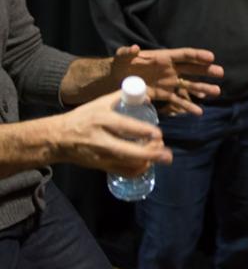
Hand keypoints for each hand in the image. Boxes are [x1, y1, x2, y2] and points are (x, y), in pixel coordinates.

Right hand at [56, 91, 172, 176]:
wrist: (59, 139)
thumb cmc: (83, 117)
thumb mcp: (100, 103)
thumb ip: (123, 96)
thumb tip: (147, 96)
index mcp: (102, 120)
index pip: (125, 127)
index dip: (143, 131)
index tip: (158, 133)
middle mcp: (101, 140)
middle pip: (128, 151)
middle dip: (150, 153)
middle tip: (166, 153)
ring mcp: (101, 156)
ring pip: (127, 164)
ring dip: (147, 162)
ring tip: (161, 156)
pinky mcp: (101, 166)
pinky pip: (122, 172)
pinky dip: (137, 170)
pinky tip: (147, 164)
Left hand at [113, 46, 223, 115]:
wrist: (116, 78)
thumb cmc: (121, 63)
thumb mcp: (122, 55)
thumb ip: (128, 52)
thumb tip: (135, 48)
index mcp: (164, 57)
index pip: (184, 55)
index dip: (197, 55)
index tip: (211, 57)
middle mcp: (170, 69)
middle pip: (192, 69)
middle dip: (206, 70)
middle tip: (220, 73)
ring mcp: (169, 82)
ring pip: (189, 85)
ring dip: (202, 88)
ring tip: (216, 92)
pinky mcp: (164, 95)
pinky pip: (178, 100)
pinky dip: (188, 106)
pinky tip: (199, 112)